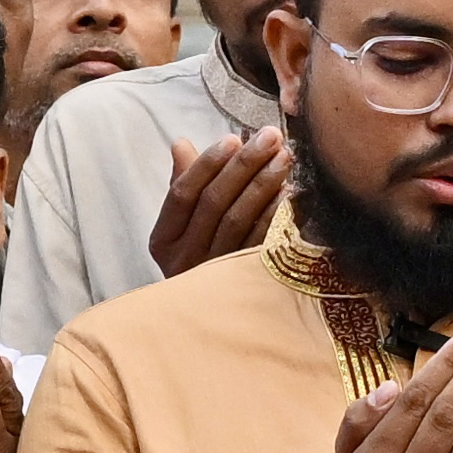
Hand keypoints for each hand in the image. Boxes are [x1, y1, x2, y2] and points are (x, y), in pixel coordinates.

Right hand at [146, 128, 294, 277]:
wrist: (212, 314)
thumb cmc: (196, 253)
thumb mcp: (181, 222)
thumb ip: (183, 181)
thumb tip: (180, 144)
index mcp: (164, 240)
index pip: (182, 194)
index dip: (207, 164)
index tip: (233, 138)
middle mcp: (184, 257)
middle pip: (213, 203)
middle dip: (244, 165)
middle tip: (270, 137)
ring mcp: (214, 272)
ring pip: (237, 221)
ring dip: (263, 184)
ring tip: (283, 157)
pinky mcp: (242, 281)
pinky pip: (259, 242)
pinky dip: (274, 215)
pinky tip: (289, 193)